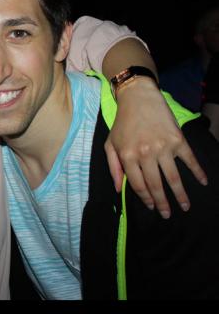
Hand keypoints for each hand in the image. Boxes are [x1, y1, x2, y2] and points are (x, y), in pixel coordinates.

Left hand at [105, 77, 207, 218]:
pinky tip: (202, 182)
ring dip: (180, 194)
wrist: (139, 99)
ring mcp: (164, 147)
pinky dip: (197, 172)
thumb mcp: (111, 144)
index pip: (138, 184)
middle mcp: (146, 153)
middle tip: (168, 214)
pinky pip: (189, 160)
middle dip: (162, 202)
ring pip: (173, 177)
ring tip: (185, 206)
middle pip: (156, 184)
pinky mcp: (178, 140)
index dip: (145, 198)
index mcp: (128, 156)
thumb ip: (113, 167)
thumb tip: (118, 189)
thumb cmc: (123, 123)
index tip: (151, 207)